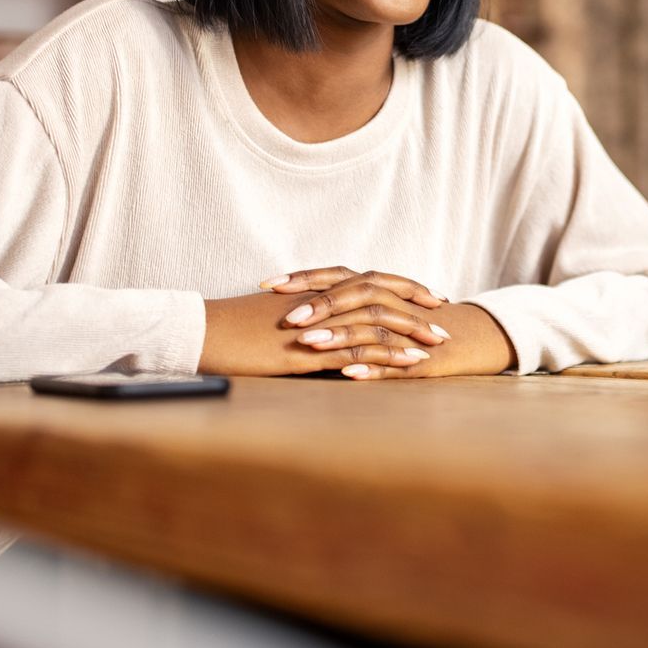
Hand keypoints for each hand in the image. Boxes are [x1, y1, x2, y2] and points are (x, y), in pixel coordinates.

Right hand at [197, 290, 432, 377]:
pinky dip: (386, 358)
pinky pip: (357, 351)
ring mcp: (319, 323)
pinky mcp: (310, 349)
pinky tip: (407, 366)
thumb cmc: (234, 327)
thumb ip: (307, 315)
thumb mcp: (277, 316)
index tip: (426, 297)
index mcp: (317, 288)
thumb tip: (325, 325)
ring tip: (434, 347)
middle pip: (381, 296)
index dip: (401, 288)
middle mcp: (323, 299)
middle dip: (416, 309)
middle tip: (442, 321)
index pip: (369, 281)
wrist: (205, 331)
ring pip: (376, 323)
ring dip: (409, 334)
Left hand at [264, 266, 514, 379]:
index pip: (335, 276)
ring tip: (309, 346)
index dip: (302, 279)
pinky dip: (372, 366)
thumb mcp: (370, 312)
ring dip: (339, 335)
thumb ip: (337, 308)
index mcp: (373, 289)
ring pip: (372, 326)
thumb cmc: (409, 326)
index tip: (267, 285)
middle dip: (320, 306)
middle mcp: (389, 301)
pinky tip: (348, 374)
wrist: (466, 339)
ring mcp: (405, 329)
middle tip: (287, 319)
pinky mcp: (420, 357)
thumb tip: (287, 310)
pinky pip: (395, 362)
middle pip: (354, 294)